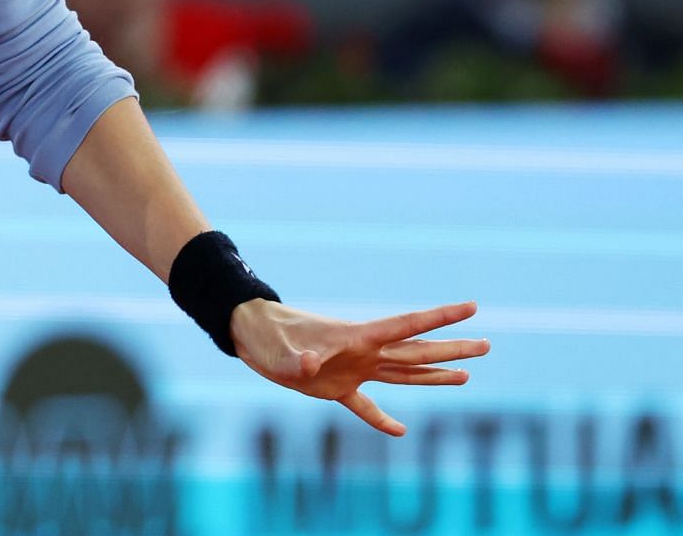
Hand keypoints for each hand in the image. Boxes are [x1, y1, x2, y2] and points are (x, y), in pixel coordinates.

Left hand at [230, 298, 489, 436]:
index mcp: (357, 337)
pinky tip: (400, 430)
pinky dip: (381, 419)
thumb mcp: (281, 350)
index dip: (439, 317)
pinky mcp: (336, 386)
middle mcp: (363, 351)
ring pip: (403, 372)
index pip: (407, 325)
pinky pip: (366, 405)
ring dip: (434, 375)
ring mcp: (353, 368)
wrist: (251, 335)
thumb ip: (298, 360)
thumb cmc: (266, 337)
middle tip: (487, 344)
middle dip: (451, 348)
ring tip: (468, 374)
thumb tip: (311, 366)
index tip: (470, 307)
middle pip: (416, 351)